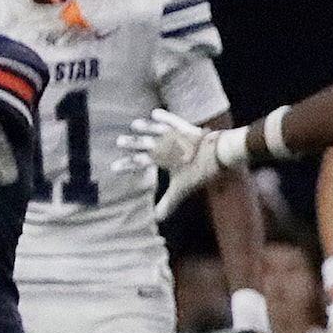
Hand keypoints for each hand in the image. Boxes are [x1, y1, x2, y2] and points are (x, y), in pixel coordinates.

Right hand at [113, 109, 241, 219]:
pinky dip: (163, 117)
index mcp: (161, 157)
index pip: (139, 162)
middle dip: (131, 143)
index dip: (126, 165)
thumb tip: (157, 218)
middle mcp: (165, 142)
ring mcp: (175, 133)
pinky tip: (155, 113)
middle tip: (118, 141)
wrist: (219, 151)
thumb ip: (168, 202)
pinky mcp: (186, 127)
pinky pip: (172, 120)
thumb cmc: (199, 170)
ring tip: (135, 125)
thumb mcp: (182, 188)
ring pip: (155, 129)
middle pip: (144, 142)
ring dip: (145, 128)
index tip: (113, 168)